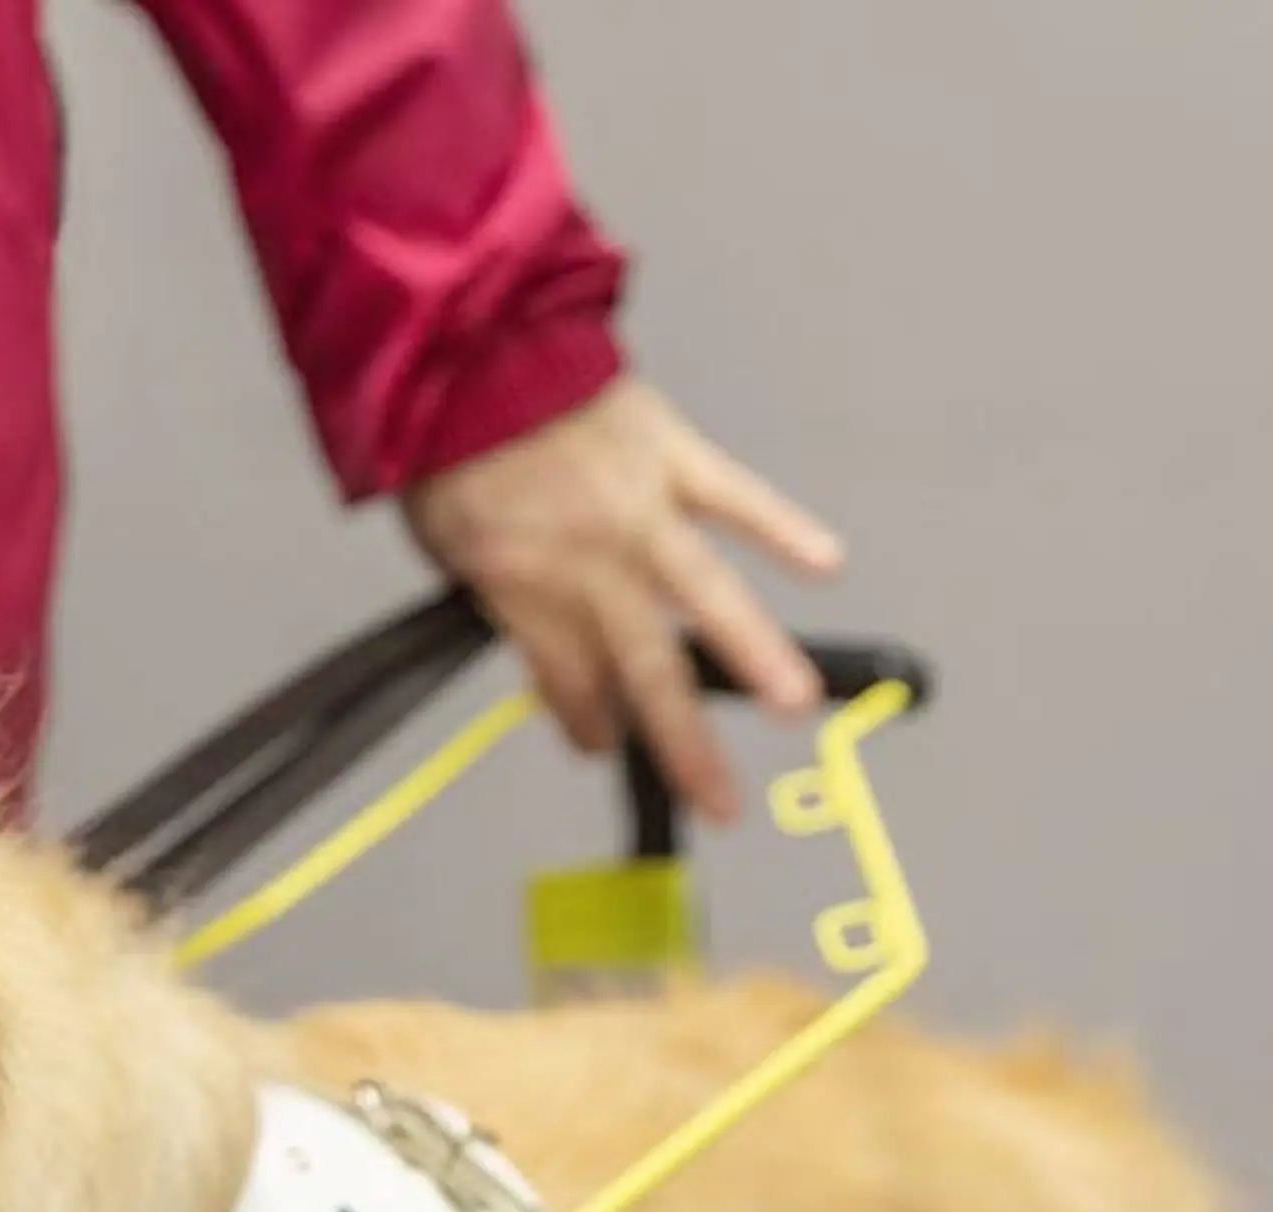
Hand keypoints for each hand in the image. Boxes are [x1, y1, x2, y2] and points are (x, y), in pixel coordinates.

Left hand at [400, 379, 843, 824]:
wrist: (459, 347)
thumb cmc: (446, 443)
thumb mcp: (447, 545)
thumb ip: (503, 604)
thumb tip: (545, 664)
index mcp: (521, 583)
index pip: (568, 679)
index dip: (587, 720)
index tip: (603, 744)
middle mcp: (587, 556)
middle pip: (643, 667)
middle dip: (682, 744)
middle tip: (720, 802)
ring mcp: (636, 505)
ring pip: (704, 595)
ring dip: (753, 655)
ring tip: (792, 706)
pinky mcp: (670, 451)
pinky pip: (736, 496)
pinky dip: (783, 527)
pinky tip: (826, 562)